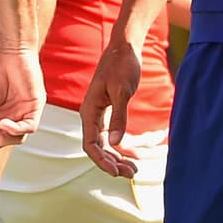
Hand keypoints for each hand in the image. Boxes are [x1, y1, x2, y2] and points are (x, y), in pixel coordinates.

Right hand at [0, 46, 43, 147]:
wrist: (9, 48)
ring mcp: (25, 111)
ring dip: (5, 137)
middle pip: (6, 139)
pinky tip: (4, 124)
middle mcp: (14, 114)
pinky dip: (16, 129)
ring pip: (18, 136)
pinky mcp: (36, 105)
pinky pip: (29, 126)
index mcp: (0, 112)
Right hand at [81, 38, 141, 177]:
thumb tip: (117, 143)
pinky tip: (132, 156)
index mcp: (89, 111)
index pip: (90, 144)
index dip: (102, 161)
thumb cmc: (122, 65)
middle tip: (131, 174)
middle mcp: (90, 114)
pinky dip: (120, 147)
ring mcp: (99, 114)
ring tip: (134, 170)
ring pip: (104, 143)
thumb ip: (119, 117)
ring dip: (117, 158)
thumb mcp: (122, 91)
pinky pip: (111, 135)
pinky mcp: (108, 111)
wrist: (124, 47)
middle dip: (112, 163)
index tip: (117, 172)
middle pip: (97, 148)